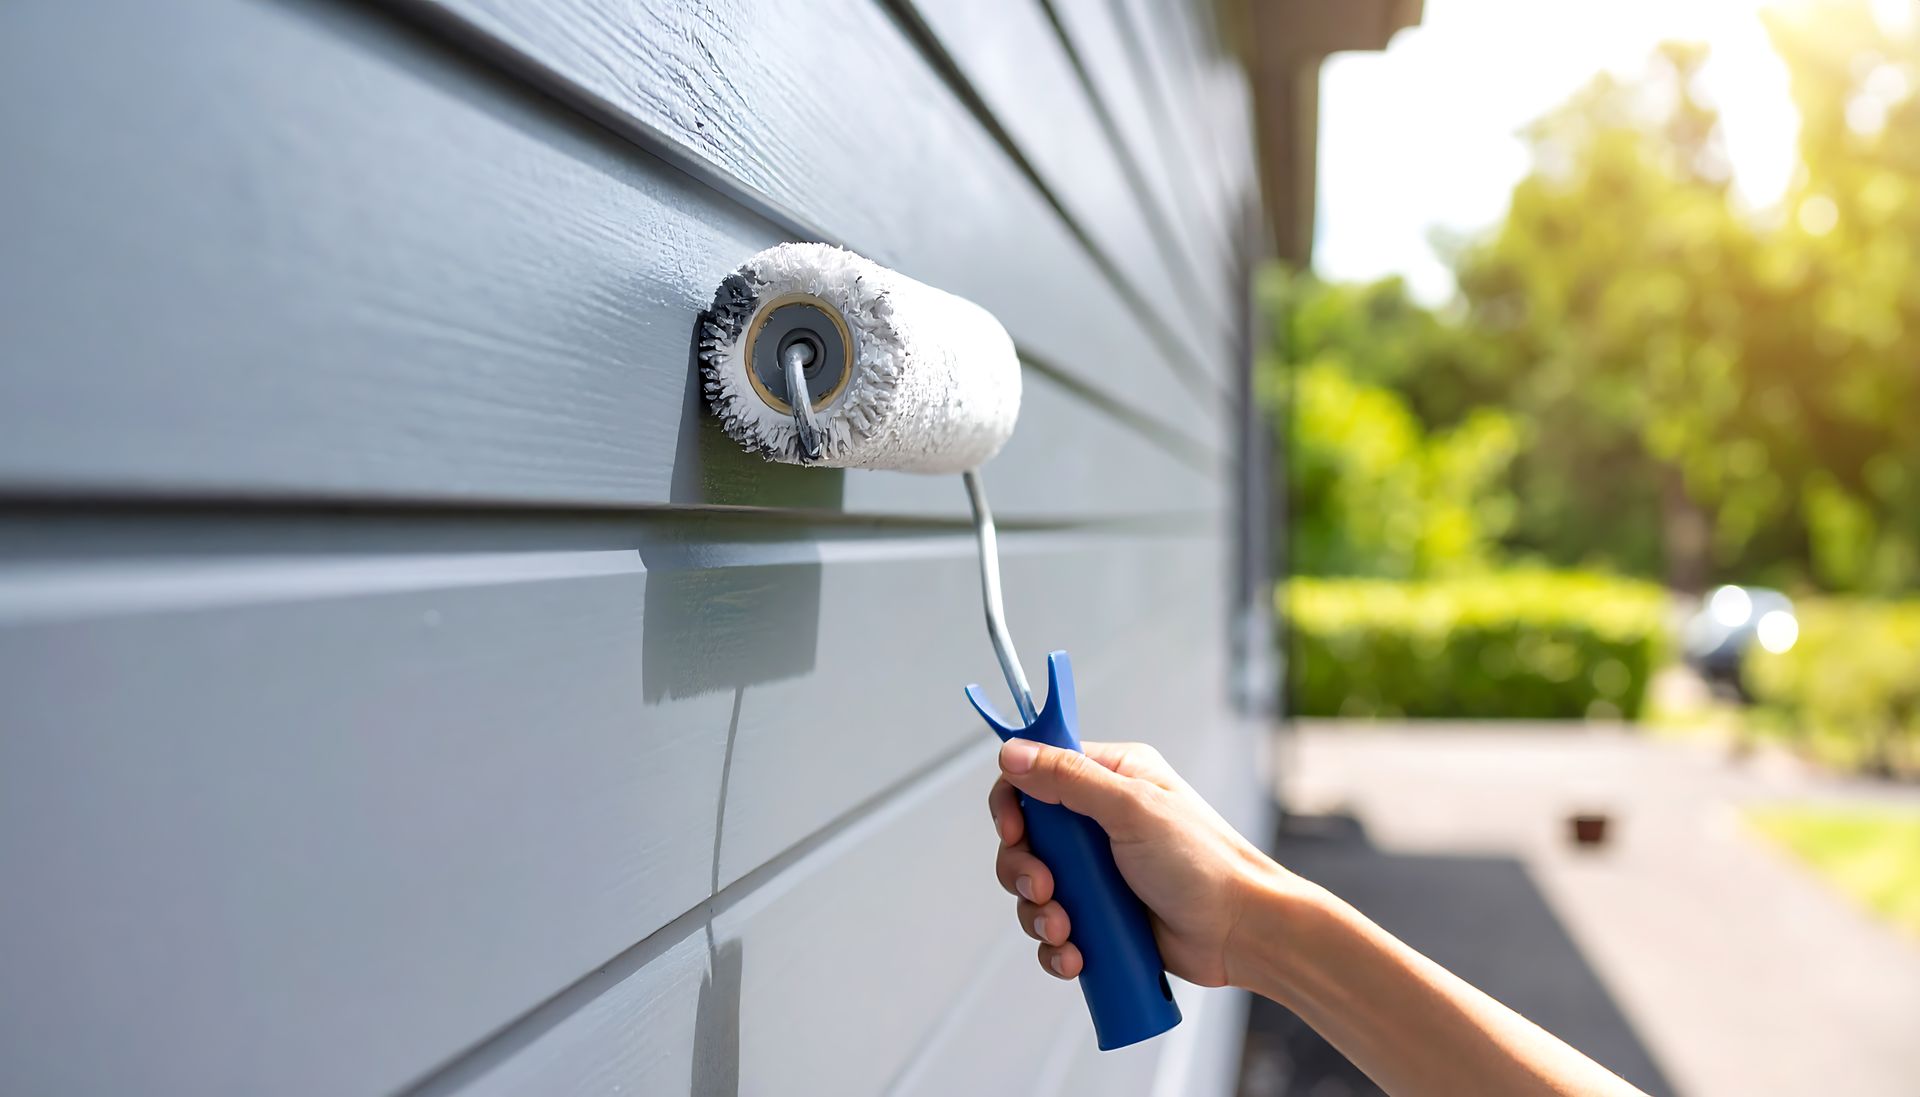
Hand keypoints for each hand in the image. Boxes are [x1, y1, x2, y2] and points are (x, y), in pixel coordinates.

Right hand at [986, 739, 1288, 987]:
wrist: (1242, 932)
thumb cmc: (1205, 864)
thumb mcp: (1132, 810)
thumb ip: (1069, 779)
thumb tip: (1012, 752)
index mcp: (1111, 778)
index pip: (1037, 774)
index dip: (1014, 801)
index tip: (1014, 830)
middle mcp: (1100, 821)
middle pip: (1027, 837)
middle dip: (1024, 869)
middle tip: (1047, 888)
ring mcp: (1099, 871)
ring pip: (1034, 887)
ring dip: (1038, 913)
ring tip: (1065, 928)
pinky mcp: (1101, 915)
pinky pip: (1053, 929)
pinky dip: (1054, 946)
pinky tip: (1073, 954)